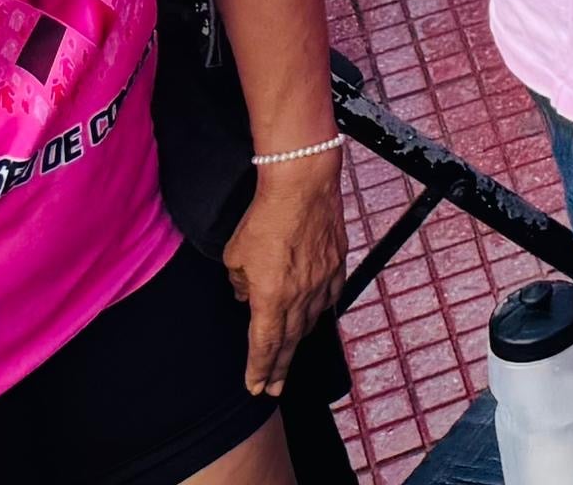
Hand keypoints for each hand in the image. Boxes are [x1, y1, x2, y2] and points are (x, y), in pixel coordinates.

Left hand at [224, 151, 347, 395]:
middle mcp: (300, 295)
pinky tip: (318, 317)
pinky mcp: (337, 262)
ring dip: (298, 343)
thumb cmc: (265, 216)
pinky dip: (321, 311)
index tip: (255, 389)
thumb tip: (245, 295)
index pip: (264, 345)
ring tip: (290, 358)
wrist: (303, 183)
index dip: (258, 370)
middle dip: (278, 368)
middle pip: (289, 341)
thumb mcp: (235, 254)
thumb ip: (239, 282)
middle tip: (272, 389)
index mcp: (271, 298)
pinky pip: (330, 296)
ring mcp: (323, 279)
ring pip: (310, 321)